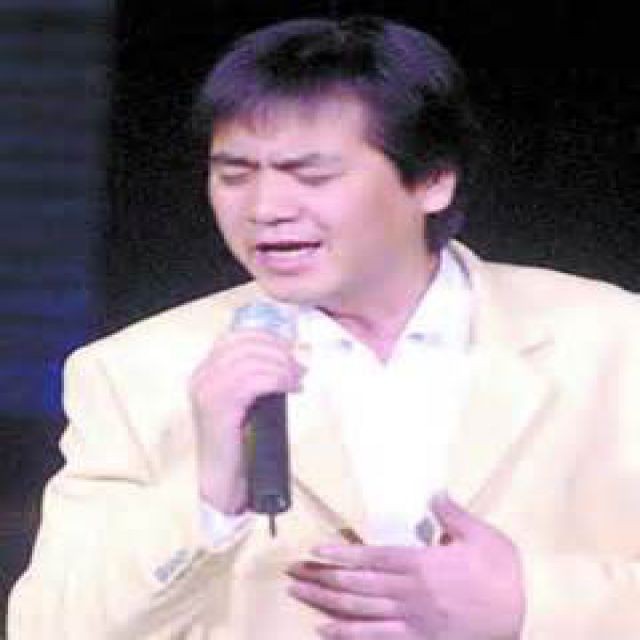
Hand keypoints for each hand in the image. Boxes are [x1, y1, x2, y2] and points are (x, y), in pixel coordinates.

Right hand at [190, 328, 303, 513]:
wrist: (225, 482)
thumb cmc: (241, 442)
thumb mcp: (247, 401)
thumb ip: (257, 376)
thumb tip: (290, 355)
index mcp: (205, 372)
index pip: (235, 337)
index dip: (267, 337)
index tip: (291, 349)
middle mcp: (201, 377)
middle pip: (245, 344)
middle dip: (278, 351)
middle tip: (299, 367)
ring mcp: (206, 391)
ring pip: (251, 360)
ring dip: (281, 365)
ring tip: (297, 379)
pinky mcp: (218, 408)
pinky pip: (252, 380)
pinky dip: (277, 379)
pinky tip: (290, 387)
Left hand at [287, 494, 524, 638]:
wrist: (529, 611)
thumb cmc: (503, 570)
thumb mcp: (481, 534)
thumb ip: (452, 513)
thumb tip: (433, 492)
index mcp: (421, 563)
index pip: (372, 556)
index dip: (341, 554)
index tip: (316, 550)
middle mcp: (409, 592)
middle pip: (357, 584)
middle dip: (322, 577)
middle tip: (292, 572)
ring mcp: (412, 620)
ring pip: (359, 611)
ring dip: (325, 602)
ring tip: (299, 594)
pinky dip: (349, 635)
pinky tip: (326, 630)